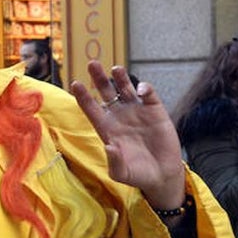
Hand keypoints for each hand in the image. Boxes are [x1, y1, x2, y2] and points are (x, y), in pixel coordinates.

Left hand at [70, 62, 185, 209]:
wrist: (161, 174)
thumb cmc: (137, 174)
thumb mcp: (122, 173)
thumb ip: (114, 162)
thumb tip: (109, 146)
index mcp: (106, 128)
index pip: (91, 108)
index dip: (83, 96)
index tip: (75, 84)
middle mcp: (119, 116)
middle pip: (106, 92)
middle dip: (98, 78)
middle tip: (93, 63)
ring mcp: (137, 111)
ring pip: (125, 89)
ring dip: (121, 78)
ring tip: (116, 69)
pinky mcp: (155, 111)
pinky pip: (148, 95)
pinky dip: (145, 89)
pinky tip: (141, 89)